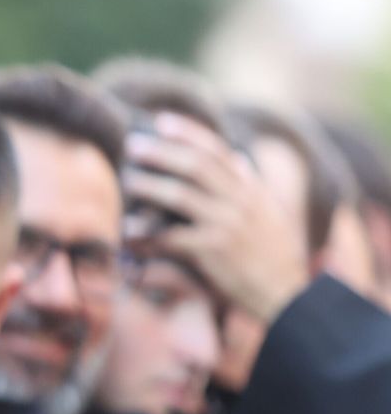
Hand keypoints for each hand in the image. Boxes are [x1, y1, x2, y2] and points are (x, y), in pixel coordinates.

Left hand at [123, 113, 307, 323]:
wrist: (285, 292)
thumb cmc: (273, 254)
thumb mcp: (269, 212)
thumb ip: (250, 185)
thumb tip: (238, 157)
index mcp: (251, 190)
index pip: (217, 151)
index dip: (188, 133)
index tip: (161, 120)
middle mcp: (240, 202)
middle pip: (196, 166)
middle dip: (162, 152)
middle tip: (133, 144)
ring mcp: (226, 225)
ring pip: (180, 196)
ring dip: (150, 186)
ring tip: (128, 179)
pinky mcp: (212, 251)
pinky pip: (171, 237)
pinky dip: (147, 234)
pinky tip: (128, 231)